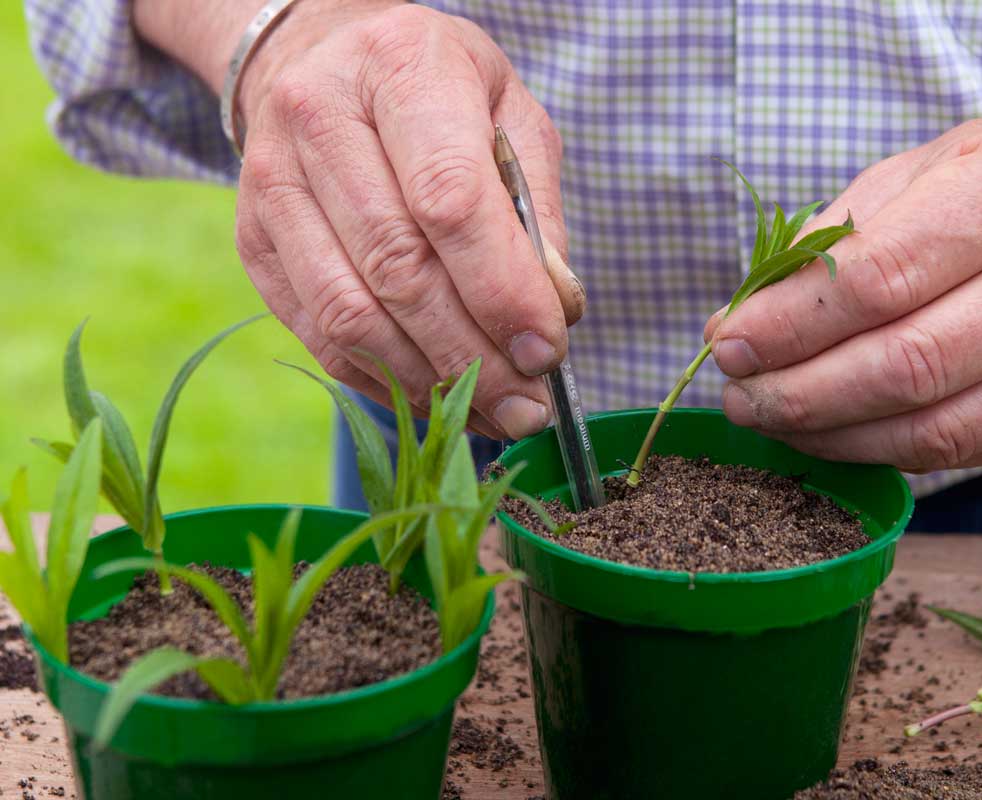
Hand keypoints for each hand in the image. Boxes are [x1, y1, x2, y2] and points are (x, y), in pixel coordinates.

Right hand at [214, 2, 582, 437]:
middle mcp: (319, 118)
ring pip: (350, 315)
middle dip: (473, 355)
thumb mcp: (511, 115)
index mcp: (400, 67)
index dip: (501, 289)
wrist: (323, 58)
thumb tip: (554, 311)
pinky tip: (438, 396)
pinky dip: (386, 380)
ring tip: (494, 413)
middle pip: (398, 268)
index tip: (546, 350)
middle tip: (529, 406)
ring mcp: (272, 184)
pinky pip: (320, 335)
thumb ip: (537, 210)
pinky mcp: (255, 243)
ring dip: (429, 382)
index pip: (449, 199)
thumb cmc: (438, 88)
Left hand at [706, 113, 981, 471]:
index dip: (790, 323)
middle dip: (797, 393)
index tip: (727, 342)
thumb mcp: (919, 168)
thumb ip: (829, 242)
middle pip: (906, 365)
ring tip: (769, 418)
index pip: (882, 276)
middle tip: (737, 394)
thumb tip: (738, 321)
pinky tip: (830, 432)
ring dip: (829, 436)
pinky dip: (877, 452)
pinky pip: (957, 454)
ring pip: (932, 430)